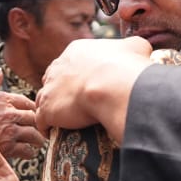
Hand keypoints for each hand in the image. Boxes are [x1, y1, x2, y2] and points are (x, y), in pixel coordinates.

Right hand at [0, 70, 43, 159]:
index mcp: (2, 98)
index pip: (26, 101)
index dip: (31, 108)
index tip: (32, 113)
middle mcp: (10, 113)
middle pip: (33, 117)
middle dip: (37, 123)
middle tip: (39, 128)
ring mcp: (10, 130)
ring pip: (33, 133)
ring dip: (36, 138)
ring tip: (37, 141)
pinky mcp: (8, 147)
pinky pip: (26, 150)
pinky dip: (29, 152)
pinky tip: (28, 153)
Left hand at [36, 37, 151, 142]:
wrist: (113, 85)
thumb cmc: (126, 66)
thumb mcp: (135, 47)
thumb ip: (133, 47)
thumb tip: (138, 49)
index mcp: (77, 50)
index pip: (71, 61)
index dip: (77, 72)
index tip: (86, 83)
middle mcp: (59, 66)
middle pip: (54, 77)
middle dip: (61, 88)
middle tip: (74, 101)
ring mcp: (50, 88)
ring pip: (44, 97)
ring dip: (51, 107)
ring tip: (61, 119)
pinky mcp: (47, 109)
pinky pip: (41, 120)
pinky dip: (46, 127)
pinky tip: (54, 133)